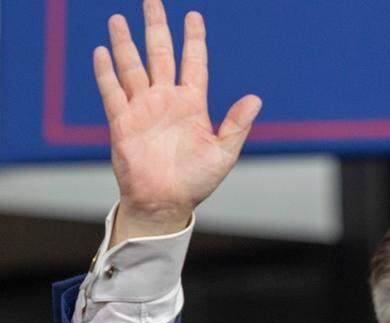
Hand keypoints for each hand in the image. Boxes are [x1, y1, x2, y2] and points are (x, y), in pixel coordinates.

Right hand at [93, 0, 260, 244]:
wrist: (166, 202)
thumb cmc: (197, 181)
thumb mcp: (224, 153)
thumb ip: (237, 124)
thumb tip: (255, 99)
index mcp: (193, 104)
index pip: (194, 63)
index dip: (194, 39)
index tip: (194, 15)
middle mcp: (167, 100)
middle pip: (160, 55)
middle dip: (156, 28)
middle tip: (152, 0)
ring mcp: (143, 109)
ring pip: (132, 67)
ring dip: (125, 43)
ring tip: (118, 18)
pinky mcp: (123, 122)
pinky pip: (113, 92)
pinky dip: (106, 72)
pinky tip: (102, 52)